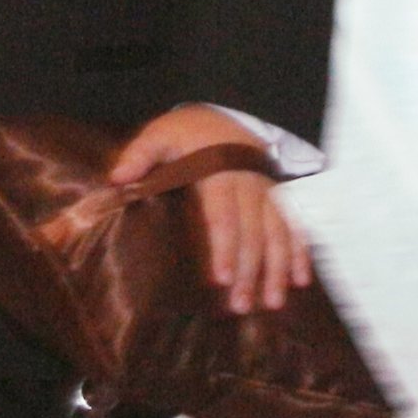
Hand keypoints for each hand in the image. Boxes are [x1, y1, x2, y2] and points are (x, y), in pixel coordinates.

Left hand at [109, 104, 311, 316]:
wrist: (224, 112)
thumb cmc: (187, 131)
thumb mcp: (159, 135)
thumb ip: (139, 156)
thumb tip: (117, 179)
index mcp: (219, 172)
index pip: (223, 216)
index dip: (224, 248)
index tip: (220, 278)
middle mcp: (249, 184)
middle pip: (252, 233)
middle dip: (249, 271)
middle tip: (241, 305)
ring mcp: (266, 191)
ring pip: (277, 233)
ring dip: (277, 269)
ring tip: (272, 303)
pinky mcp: (276, 196)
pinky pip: (293, 225)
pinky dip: (300, 252)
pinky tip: (300, 281)